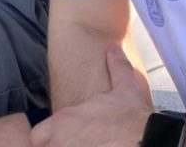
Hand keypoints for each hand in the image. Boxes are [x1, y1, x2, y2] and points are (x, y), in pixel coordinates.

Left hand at [30, 44, 152, 146]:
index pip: (37, 135)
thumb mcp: (124, 88)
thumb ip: (115, 67)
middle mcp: (60, 144)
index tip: (59, 138)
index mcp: (63, 123)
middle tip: (72, 144)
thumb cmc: (133, 119)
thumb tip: (113, 48)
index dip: (46, 137)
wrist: (148, 141)